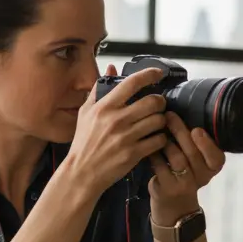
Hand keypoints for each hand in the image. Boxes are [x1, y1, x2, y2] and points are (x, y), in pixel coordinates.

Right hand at [66, 64, 171, 196]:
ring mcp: (126, 137)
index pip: (132, 82)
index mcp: (104, 107)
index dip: (150, 74)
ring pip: (159, 120)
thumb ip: (99, 89)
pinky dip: (160, 139)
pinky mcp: (134, 153)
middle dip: (160, 102)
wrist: (81, 173)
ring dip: (161, 121)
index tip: (158, 74)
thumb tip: (111, 68)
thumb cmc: (83, 143)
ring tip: (155, 123)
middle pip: (153, 101)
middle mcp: (116, 120)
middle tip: (158, 105)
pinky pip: (159, 140)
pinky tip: (154, 139)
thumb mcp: (85, 113)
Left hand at [147, 111, 227, 223]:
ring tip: (157, 126)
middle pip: (192, 153)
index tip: (197, 129)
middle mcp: (202, 178)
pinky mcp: (165, 188)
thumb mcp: (198, 160)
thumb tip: (183, 111)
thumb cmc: (185, 173)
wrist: (174, 204)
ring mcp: (183, 185)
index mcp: (213, 168)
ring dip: (166, 141)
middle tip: (169, 116)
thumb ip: (196, 143)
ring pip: (176, 159)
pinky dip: (154, 153)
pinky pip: (159, 166)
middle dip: (180, 132)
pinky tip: (148, 142)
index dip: (207, 144)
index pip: (217, 157)